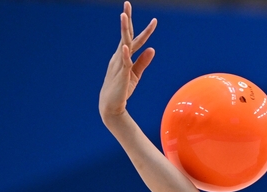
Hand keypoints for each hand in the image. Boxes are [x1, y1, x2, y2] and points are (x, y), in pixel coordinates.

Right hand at [99, 1, 156, 119]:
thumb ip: (143, 62)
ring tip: (123, 15)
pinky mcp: (120, 75)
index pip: (135, 39)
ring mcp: (119, 64)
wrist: (112, 106)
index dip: (145, 30)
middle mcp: (119, 56)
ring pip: (123, 44)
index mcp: (123, 56)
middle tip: (127, 3)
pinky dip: (124, 54)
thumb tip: (152, 48)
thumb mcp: (136, 74)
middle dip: (126, 19)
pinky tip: (125, 46)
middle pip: (125, 35)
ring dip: (123, 30)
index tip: (155, 20)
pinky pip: (123, 62)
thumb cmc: (122, 89)